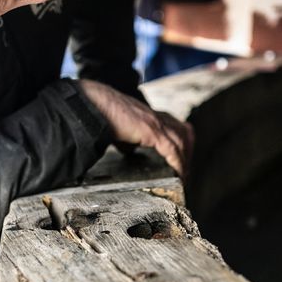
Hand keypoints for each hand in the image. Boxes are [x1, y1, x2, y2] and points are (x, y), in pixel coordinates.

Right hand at [77, 79, 194, 177]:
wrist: (93, 105)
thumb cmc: (100, 115)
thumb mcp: (118, 130)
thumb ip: (127, 140)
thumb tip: (130, 151)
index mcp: (148, 115)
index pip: (173, 126)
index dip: (180, 142)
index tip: (179, 159)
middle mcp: (156, 117)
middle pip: (184, 131)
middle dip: (188, 151)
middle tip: (185, 169)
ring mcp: (155, 122)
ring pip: (183, 141)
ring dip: (186, 160)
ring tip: (183, 176)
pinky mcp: (152, 130)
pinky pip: (173, 149)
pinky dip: (178, 164)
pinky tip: (178, 175)